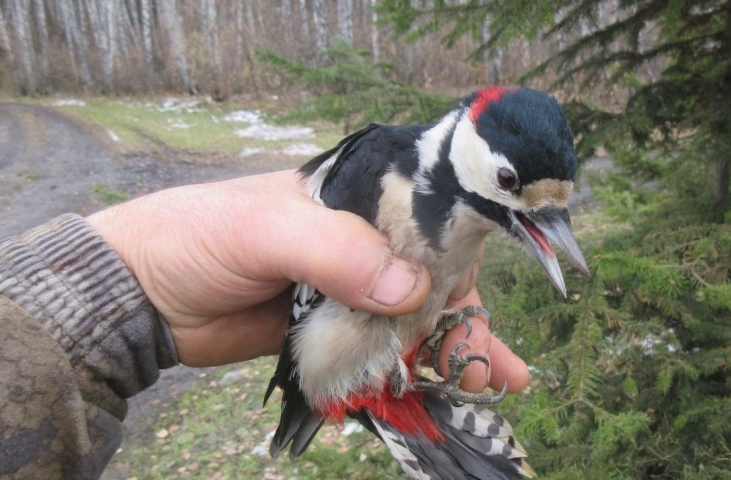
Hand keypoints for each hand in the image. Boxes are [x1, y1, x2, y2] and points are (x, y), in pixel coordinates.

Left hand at [87, 169, 528, 392]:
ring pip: (411, 319)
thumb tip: (412, 290)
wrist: (141, 296)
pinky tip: (437, 393)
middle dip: (466, 318)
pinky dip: (406, 371)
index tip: (480, 294)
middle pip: (430, 277)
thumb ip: (336, 251)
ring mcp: (346, 290)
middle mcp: (359, 241)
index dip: (459, 253)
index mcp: (353, 197)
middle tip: (496, 364)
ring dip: (450, 351)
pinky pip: (379, 351)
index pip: (425, 218)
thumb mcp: (264, 228)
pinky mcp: (330, 331)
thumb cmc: (197, 238)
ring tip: (487, 383)